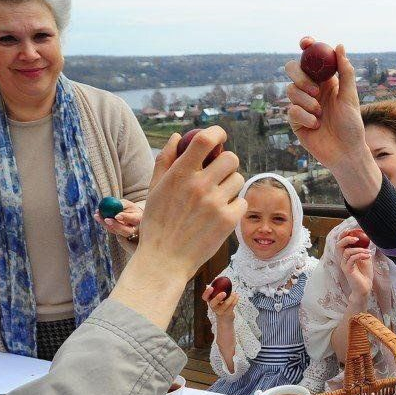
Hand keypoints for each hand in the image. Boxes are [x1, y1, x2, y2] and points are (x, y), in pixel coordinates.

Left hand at [95, 199, 142, 239]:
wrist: (130, 216)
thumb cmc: (129, 208)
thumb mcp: (127, 204)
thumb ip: (121, 205)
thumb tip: (113, 205)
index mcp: (139, 219)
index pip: (133, 219)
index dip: (125, 218)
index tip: (117, 216)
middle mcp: (134, 229)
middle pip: (126, 231)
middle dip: (115, 226)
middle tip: (106, 219)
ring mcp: (126, 233)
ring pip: (117, 232)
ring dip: (105, 224)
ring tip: (97, 215)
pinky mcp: (118, 234)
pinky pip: (111, 230)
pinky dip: (103, 224)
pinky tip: (97, 216)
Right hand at [135, 127, 245, 279]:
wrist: (164, 260)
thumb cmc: (157, 224)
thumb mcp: (154, 189)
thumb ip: (166, 160)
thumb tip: (178, 136)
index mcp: (180, 174)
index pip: (205, 140)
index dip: (217, 133)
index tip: (220, 138)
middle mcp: (199, 186)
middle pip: (231, 158)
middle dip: (227, 164)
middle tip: (219, 175)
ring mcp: (216, 203)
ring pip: (238, 180)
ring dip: (231, 186)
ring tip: (216, 199)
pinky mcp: (228, 221)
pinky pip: (242, 202)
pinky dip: (234, 207)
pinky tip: (220, 215)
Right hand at [202, 288, 238, 320]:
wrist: (225, 318)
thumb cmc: (221, 304)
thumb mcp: (218, 296)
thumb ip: (217, 288)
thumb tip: (216, 277)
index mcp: (210, 301)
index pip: (204, 297)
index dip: (207, 293)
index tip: (211, 287)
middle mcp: (213, 307)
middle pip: (213, 303)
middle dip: (218, 298)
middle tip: (224, 293)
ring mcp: (220, 311)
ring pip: (225, 305)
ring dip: (231, 298)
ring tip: (234, 293)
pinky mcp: (227, 313)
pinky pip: (232, 306)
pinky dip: (235, 300)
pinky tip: (237, 295)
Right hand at [285, 38, 370, 170]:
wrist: (345, 153)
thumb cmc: (352, 126)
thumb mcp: (351, 97)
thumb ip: (345, 72)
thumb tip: (339, 46)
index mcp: (326, 81)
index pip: (312, 59)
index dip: (307, 47)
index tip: (305, 43)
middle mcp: (312, 90)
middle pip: (294, 69)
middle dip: (301, 77)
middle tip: (316, 91)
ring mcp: (302, 105)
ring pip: (290, 90)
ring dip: (306, 101)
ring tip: (320, 114)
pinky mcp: (295, 120)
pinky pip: (292, 110)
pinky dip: (305, 117)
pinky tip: (316, 125)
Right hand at [338, 231, 373, 298]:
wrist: (365, 288)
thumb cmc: (365, 274)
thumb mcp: (366, 258)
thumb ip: (364, 249)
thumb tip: (368, 238)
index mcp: (346, 256)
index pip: (341, 242)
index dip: (344, 235)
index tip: (351, 230)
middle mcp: (343, 259)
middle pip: (338, 245)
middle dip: (346, 239)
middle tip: (356, 238)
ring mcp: (344, 265)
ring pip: (346, 252)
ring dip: (359, 249)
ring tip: (368, 251)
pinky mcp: (347, 270)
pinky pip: (351, 259)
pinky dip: (360, 255)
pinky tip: (367, 255)